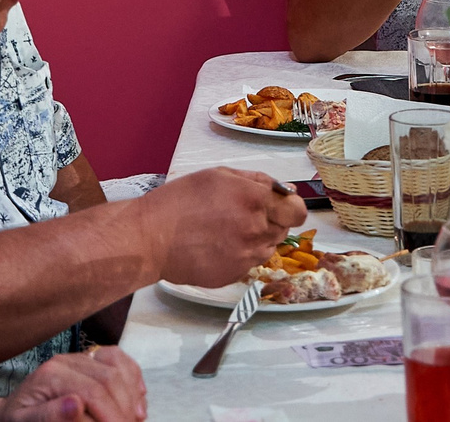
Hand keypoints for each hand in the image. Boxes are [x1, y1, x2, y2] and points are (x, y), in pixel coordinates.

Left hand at [2, 348, 146, 421]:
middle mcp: (67, 360)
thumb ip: (48, 416)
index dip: (112, 414)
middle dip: (125, 407)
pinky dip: (132, 377)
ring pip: (118, 366)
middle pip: (110, 378)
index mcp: (52, 375)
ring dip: (132, 394)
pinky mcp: (88, 361)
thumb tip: (76, 404)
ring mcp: (79, 358)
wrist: (9, 414)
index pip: (93, 391)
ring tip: (136, 419)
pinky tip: (138, 399)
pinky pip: (118, 359)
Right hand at [149, 167, 308, 285]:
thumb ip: (257, 181)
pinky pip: (250, 262)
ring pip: (268, 247)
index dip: (290, 207)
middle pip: (284, 229)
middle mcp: (256, 230)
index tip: (280, 205)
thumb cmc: (181, 201)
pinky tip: (218, 245)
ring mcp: (246, 256)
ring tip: (228, 230)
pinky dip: (241, 254)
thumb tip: (283, 190)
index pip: (297, 211)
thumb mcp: (219, 175)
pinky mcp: (235, 275)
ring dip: (257, 238)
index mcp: (254, 200)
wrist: (151, 238)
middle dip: (272, 220)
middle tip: (245, 214)